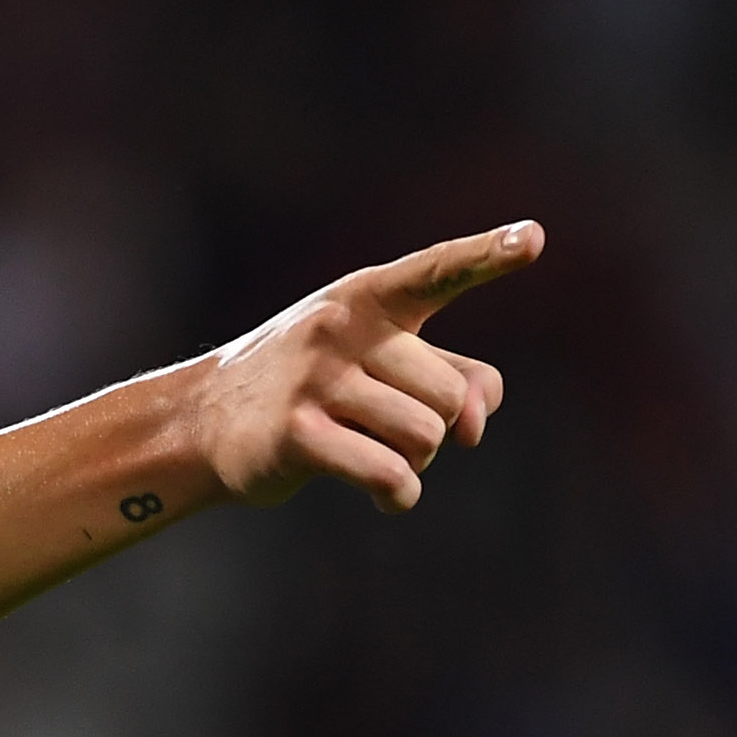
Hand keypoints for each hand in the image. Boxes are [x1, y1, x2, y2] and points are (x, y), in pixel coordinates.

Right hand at [194, 220, 539, 512]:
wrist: (202, 420)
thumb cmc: (308, 385)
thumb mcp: (378, 361)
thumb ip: (453, 375)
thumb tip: (475, 425)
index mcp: (365, 298)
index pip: (435, 271)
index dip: (489, 254)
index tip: (534, 238)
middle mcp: (339, 329)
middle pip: (448, 395)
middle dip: (437, 427)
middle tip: (391, 429)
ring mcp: (314, 380)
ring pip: (425, 437)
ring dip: (416, 463)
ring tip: (380, 458)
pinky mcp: (296, 434)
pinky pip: (389, 473)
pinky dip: (400, 494)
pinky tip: (387, 497)